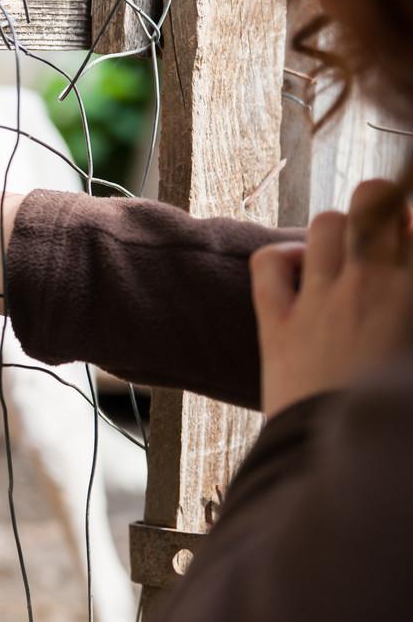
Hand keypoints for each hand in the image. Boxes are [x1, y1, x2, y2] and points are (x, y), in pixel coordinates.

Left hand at [251, 179, 412, 418]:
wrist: (350, 467)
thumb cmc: (395, 417)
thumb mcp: (412, 358)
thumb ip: (407, 303)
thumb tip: (400, 283)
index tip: (409, 239)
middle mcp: (374, 288)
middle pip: (376, 201)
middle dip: (381, 202)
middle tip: (383, 233)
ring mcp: (322, 302)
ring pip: (327, 224)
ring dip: (336, 231)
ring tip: (343, 258)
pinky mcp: (277, 324)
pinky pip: (269, 263)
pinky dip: (282, 259)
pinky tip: (299, 276)